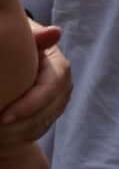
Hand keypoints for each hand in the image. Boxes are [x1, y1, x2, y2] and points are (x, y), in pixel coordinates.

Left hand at [0, 28, 66, 149]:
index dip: (30, 105)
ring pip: (45, 122)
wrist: (16, 57)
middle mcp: (63, 84)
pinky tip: (4, 136)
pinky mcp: (49, 112)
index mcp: (57, 65)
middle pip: (50, 110)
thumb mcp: (25, 37)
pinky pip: (40, 128)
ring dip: (22, 132)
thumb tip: (55, 32)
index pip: (51, 88)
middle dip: (23, 123)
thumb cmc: (17, 44)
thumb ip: (36, 37)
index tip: (3, 117)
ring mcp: (58, 100)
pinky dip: (23, 135)